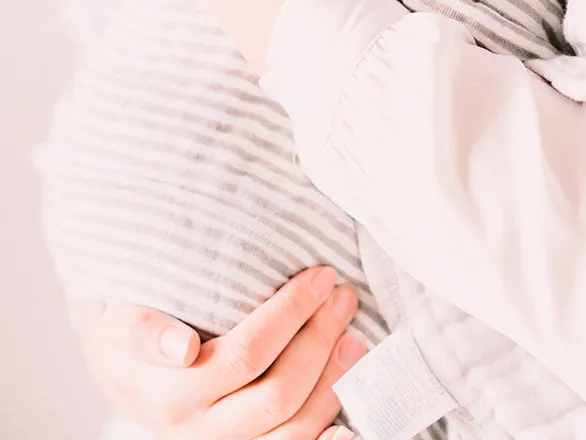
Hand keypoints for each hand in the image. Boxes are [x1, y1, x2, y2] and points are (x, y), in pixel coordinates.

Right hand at [74, 267, 366, 439]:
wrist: (123, 376)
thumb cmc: (128, 338)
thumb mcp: (119, 324)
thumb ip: (142, 330)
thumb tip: (182, 349)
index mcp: (170, 396)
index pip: (245, 355)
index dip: (290, 315)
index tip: (321, 276)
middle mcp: (199, 430)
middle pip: (278, 391)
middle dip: (320, 337)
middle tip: (343, 294)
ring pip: (291, 428)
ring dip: (332, 381)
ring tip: (353, 336)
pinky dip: (323, 437)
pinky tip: (349, 420)